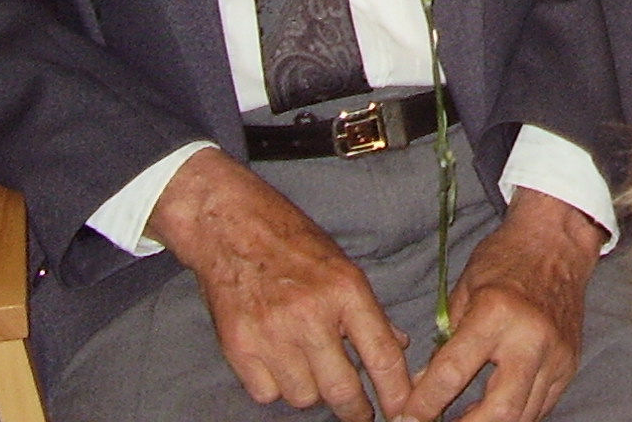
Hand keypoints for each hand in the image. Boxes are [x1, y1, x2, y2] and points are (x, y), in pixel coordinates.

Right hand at [146, 147, 413, 421]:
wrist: (230, 228)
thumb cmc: (292, 243)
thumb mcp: (342, 266)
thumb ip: (367, 310)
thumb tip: (398, 344)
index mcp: (345, 290)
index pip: (381, 353)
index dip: (395, 391)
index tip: (402, 411)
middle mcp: (310, 315)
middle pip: (342, 389)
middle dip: (355, 409)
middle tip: (359, 412)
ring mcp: (272, 334)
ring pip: (304, 397)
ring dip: (310, 390)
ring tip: (306, 363)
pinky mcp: (239, 348)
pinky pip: (268, 394)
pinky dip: (275, 386)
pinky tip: (276, 359)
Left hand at [406, 190, 602, 421]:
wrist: (557, 242)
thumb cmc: (506, 258)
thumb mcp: (463, 291)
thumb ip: (445, 342)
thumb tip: (423, 386)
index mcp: (496, 313)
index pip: (453, 373)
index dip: (424, 403)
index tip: (408, 418)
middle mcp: (530, 338)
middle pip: (501, 412)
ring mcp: (555, 354)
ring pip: (524, 416)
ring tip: (465, 420)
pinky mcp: (569, 364)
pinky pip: (542, 406)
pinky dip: (516, 415)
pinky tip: (494, 411)